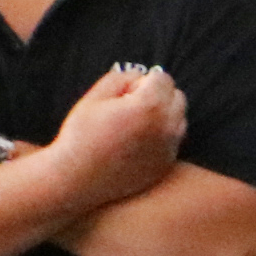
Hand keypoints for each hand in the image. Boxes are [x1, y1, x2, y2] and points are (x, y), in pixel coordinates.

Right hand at [47, 65, 183, 203]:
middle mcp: (166, 126)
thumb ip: (121, 78)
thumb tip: (140, 76)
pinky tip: (136, 143)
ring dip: (163, 115)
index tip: (125, 94)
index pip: (163, 78)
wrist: (76, 179)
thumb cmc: (81, 135)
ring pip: (179, 118)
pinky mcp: (167, 163)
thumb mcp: (94, 97)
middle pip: (177, 96)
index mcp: (149, 105)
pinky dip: (162, 136)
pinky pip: (173, 140)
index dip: (142, 81)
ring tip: (133, 125)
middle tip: (130, 107)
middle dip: (158, 95)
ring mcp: (169, 147)